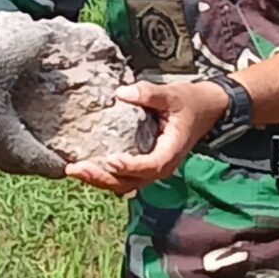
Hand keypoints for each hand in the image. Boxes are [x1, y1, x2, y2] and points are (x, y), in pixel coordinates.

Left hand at [69, 81, 228, 196]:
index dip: (130, 166)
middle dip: (102, 177)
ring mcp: (151, 169)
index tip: (110, 160)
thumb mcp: (173, 94)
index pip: (150, 166)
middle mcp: (161, 166)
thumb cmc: (188, 102)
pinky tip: (84, 167)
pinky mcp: (143, 166)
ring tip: (73, 170)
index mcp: (171, 151)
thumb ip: (150, 94)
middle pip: (130, 182)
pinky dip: (103, 176)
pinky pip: (122, 178)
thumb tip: (121, 93)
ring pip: (123, 184)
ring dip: (99, 180)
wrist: (205, 109)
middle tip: (76, 168)